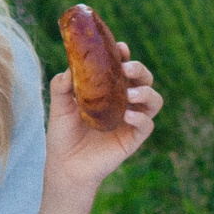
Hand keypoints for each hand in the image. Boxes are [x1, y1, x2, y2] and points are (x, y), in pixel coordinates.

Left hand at [43, 43, 161, 192]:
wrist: (65, 165)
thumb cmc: (63, 134)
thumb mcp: (59, 106)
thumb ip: (61, 86)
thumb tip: (69, 69)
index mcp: (109, 89)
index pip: (124, 67)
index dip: (125, 55)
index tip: (120, 48)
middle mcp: (124, 101)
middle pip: (144, 79)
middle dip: (140, 69)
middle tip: (126, 69)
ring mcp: (131, 119)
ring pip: (154, 100)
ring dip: (146, 92)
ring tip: (130, 94)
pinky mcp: (133, 138)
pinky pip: (147, 124)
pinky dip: (141, 117)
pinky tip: (127, 115)